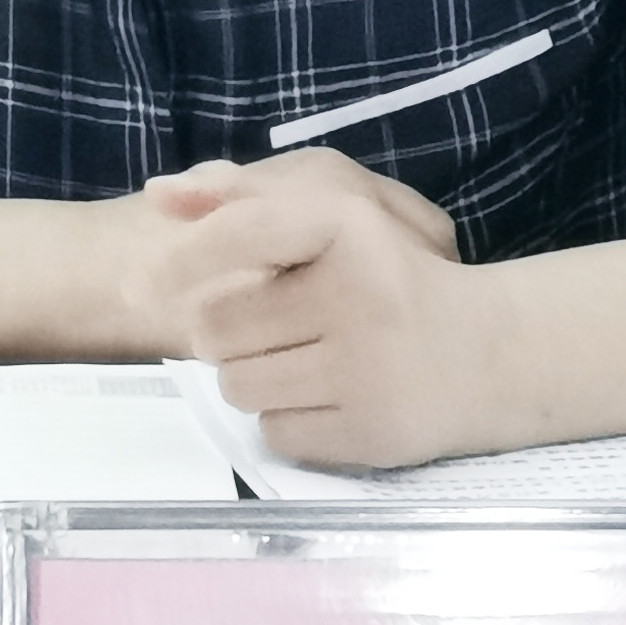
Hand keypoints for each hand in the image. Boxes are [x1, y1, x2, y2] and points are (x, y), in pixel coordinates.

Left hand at [127, 149, 490, 468]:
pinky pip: (274, 432)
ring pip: (238, 385)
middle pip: (219, 327)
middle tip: (274, 326)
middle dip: (227, 331)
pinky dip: (285, 419)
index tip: (137, 285)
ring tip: (304, 360)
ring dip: (251, 376)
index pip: (245, 233)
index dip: (183, 258)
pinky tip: (328, 397)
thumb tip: (158, 192)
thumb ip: (241, 197)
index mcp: (350, 226)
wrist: (488, 353)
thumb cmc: (386, 278)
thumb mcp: (328, 217)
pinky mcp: (372, 431)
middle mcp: (362, 294)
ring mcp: (369, 368)